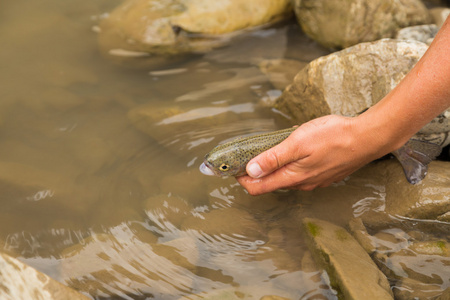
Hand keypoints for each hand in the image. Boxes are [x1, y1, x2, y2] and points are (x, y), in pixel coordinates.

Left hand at [236, 115, 389, 193]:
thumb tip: (250, 171)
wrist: (368, 138)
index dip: (243, 178)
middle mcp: (302, 184)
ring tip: (271, 149)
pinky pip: (300, 174)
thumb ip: (273, 158)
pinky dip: (290, 165)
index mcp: (292, 177)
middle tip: (248, 155)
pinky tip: (295, 151)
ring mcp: (315, 180)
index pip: (258, 188)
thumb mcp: (297, 143)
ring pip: (286, 178)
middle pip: (271, 183)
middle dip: (256, 172)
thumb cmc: (334, 137)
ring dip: (274, 167)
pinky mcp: (324, 175)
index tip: (234, 166)